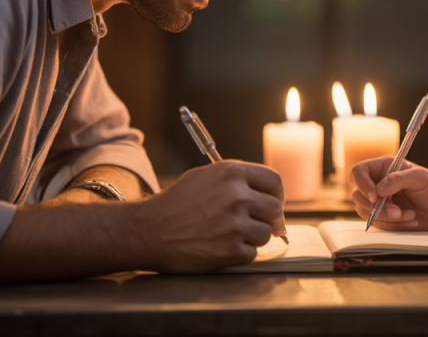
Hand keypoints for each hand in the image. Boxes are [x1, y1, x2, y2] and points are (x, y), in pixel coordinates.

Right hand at [136, 160, 284, 272]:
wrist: (149, 231)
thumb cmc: (175, 204)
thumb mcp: (204, 176)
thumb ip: (236, 180)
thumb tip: (263, 192)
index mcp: (232, 173)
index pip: (274, 181)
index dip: (277, 194)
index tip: (274, 202)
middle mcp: (237, 196)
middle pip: (275, 208)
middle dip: (271, 219)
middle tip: (260, 224)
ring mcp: (235, 224)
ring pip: (266, 234)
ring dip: (253, 237)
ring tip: (230, 235)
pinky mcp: (230, 250)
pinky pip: (252, 254)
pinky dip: (240, 253)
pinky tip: (222, 247)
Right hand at [349, 156, 427, 230]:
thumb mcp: (420, 177)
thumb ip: (399, 179)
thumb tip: (379, 189)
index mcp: (383, 168)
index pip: (359, 172)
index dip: (362, 184)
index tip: (375, 197)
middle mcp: (377, 184)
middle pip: (358, 195)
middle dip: (376, 207)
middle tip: (397, 211)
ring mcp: (379, 202)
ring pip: (365, 212)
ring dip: (386, 217)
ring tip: (409, 215)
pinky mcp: (383, 218)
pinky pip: (378, 224)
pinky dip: (394, 225)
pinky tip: (410, 221)